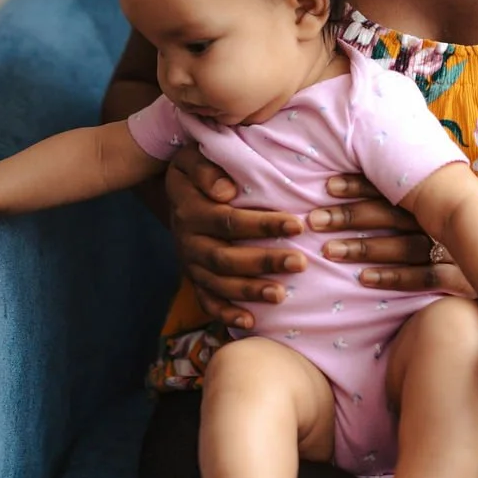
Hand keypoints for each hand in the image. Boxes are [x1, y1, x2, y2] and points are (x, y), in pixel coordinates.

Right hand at [166, 144, 306, 329]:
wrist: (176, 189)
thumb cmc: (199, 167)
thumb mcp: (194, 155)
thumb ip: (207, 168)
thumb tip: (226, 190)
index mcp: (191, 210)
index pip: (229, 220)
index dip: (263, 225)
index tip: (297, 225)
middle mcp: (188, 240)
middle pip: (227, 257)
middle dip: (265, 261)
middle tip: (301, 263)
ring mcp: (190, 264)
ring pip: (219, 284)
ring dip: (250, 291)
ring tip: (282, 295)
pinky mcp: (194, 279)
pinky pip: (207, 301)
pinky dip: (226, 313)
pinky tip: (251, 322)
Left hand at [307, 173, 474, 299]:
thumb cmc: (466, 230)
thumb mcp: (443, 205)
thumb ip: (413, 192)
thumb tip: (370, 166)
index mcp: (433, 199)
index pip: (390, 187)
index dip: (359, 185)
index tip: (326, 185)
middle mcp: (440, 220)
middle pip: (389, 215)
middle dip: (350, 216)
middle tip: (313, 219)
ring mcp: (451, 249)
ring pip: (402, 246)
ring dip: (364, 248)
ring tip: (328, 250)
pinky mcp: (460, 278)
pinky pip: (424, 277)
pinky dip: (393, 277)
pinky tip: (363, 279)